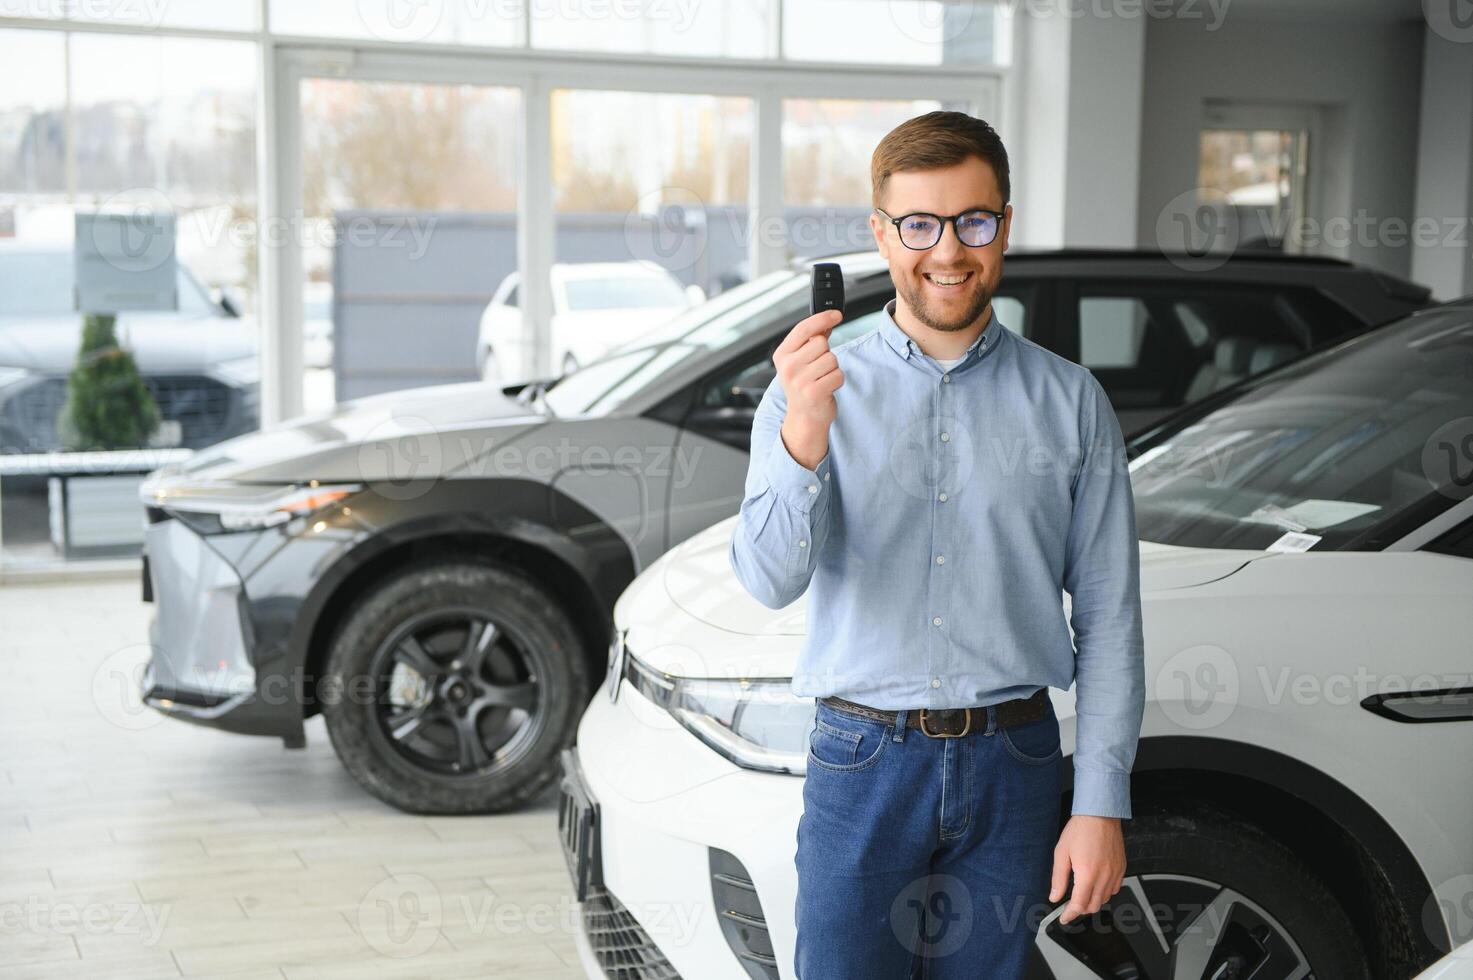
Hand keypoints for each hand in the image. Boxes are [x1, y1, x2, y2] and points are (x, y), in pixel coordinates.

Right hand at [773, 309, 843, 468]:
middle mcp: (787, 367)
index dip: (822, 318)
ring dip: (833, 369)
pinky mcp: (814, 392)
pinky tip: (827, 388)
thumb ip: (811, 340)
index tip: (837, 314)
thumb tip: (827, 321)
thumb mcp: (800, 361)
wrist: (804, 417)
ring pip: (832, 359)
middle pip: (821, 343)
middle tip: (818, 368)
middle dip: (826, 353)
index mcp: (782, 355)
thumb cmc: (804, 385)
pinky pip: (838, 374)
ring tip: (822, 379)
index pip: (804, 328)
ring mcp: (800, 381)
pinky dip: (837, 381)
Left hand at [1049, 815, 1125, 923]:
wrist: (1100, 815)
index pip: (1079, 905)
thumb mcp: (1061, 853)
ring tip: (1081, 894)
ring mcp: (1115, 873)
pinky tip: (1095, 885)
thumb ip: (1058, 878)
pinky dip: (1104, 893)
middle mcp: (1104, 876)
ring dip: (1092, 902)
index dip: (1070, 914)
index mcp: (1087, 874)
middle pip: (1093, 906)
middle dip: (1080, 909)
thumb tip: (1055, 896)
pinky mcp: (1121, 869)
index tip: (1064, 918)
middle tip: (1070, 906)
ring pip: (1104, 900)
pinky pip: (1114, 890)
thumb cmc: (1081, 830)